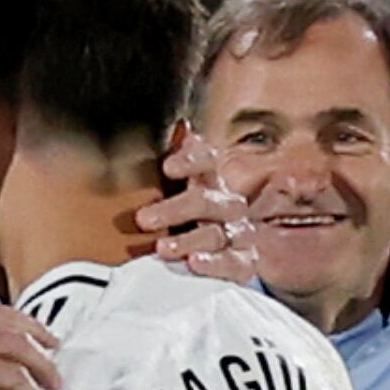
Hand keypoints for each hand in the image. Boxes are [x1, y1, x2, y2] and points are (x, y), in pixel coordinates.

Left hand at [137, 129, 260, 282]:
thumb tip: (182, 125)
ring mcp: (239, 234)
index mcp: (210, 182)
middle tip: (144, 220)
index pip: (207, 161)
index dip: (191, 160)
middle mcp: (227, 205)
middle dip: (176, 209)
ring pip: (217, 234)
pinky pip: (235, 263)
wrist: (220, 257)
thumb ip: (179, 161)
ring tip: (162, 248)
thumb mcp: (173, 191)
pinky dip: (216, 263)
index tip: (167, 168)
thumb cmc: (184, 221)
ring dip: (189, 240)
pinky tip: (194, 262)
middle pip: (208, 201)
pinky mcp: (245, 263)